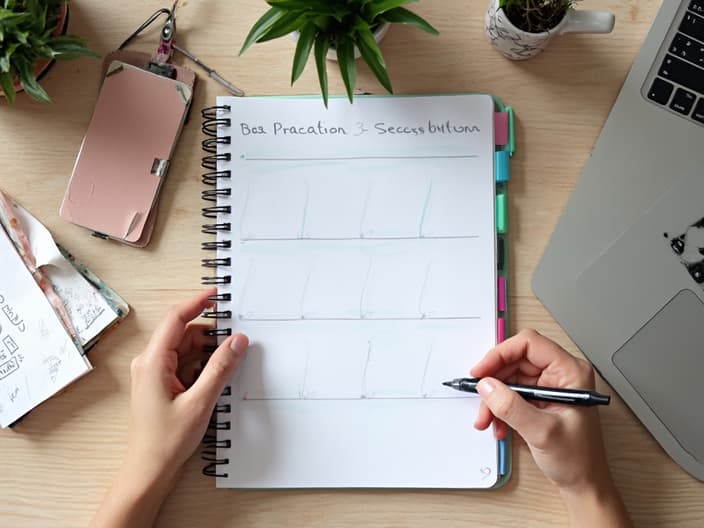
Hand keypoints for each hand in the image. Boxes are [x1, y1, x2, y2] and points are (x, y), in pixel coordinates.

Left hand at [91, 289, 247, 527]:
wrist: (148, 472)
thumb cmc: (165, 441)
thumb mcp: (200, 402)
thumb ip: (220, 368)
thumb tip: (237, 341)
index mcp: (152, 362)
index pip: (175, 319)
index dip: (197, 303)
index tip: (217, 294)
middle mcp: (150, 363)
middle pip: (184, 334)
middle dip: (210, 335)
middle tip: (236, 341)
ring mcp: (154, 374)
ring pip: (186, 349)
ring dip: (207, 352)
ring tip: (228, 365)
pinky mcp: (161, 385)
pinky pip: (184, 364)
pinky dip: (202, 366)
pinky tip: (216, 379)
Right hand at [471, 329, 630, 526]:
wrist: (584, 484)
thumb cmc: (578, 459)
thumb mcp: (541, 432)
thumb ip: (511, 406)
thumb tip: (487, 385)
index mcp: (570, 372)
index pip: (529, 344)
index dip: (501, 354)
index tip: (482, 371)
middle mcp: (561, 374)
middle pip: (515, 361)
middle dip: (494, 382)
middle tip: (480, 398)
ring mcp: (550, 387)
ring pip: (510, 379)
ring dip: (494, 399)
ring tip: (487, 420)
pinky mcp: (540, 399)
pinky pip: (512, 394)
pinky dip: (500, 408)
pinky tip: (498, 425)